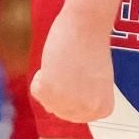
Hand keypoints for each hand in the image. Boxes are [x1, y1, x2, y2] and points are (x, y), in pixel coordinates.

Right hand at [31, 9, 114, 123]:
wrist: (87, 23)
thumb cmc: (93, 46)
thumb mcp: (95, 82)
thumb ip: (81, 100)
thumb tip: (53, 110)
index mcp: (102, 109)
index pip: (81, 115)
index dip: (79, 93)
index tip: (86, 75)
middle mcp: (85, 112)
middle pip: (62, 111)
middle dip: (63, 90)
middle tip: (72, 68)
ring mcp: (65, 104)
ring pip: (48, 103)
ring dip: (52, 83)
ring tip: (65, 64)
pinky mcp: (48, 92)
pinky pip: (36, 91)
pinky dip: (41, 75)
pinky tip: (55, 61)